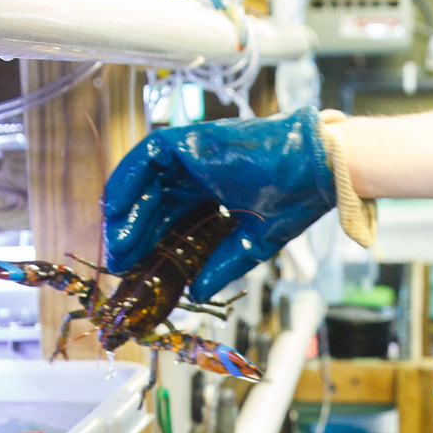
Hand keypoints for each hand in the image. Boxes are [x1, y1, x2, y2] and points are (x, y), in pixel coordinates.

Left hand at [102, 107, 336, 298]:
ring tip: (117, 246)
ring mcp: (194, 155)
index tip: (138, 270)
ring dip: (126, 213)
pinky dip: (127, 180)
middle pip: (155, 204)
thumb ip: (223, 264)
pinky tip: (114, 208)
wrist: (319, 168)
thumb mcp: (252, 243)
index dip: (153, 245)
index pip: (172, 220)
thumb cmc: (296, 198)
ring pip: (146, 182)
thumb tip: (197, 292)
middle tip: (121, 266)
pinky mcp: (192, 140)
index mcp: (214, 194)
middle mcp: (199, 174)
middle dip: (135, 236)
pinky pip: (148, 156)